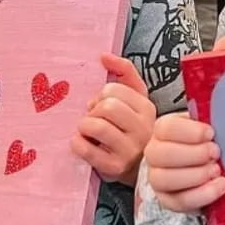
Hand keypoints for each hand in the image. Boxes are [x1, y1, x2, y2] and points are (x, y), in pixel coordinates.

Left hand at [71, 53, 155, 186]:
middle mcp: (142, 129)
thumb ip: (124, 71)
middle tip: (94, 117)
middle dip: (93, 110)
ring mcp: (129, 150)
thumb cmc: (131, 127)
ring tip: (88, 131)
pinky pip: (86, 149)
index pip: (113, 89)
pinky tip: (82, 143)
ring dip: (84, 126)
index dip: (101, 94)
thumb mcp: (135, 98)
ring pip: (96, 126)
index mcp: (147, 108)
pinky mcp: (114, 168)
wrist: (140, 167)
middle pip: (106, 106)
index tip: (103, 103)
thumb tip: (103, 56)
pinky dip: (77, 143)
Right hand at [145, 112, 224, 212]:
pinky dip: (202, 195)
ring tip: (217, 170)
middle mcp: (155, 153)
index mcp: (163, 130)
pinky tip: (218, 186)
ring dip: (196, 176)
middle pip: (163, 154)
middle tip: (216, 153)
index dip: (190, 132)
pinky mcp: (168, 200)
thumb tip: (224, 117)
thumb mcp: (206, 127)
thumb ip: (209, 121)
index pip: (167, 128)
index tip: (211, 133)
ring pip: (166, 179)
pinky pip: (180, 201)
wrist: (205, 166)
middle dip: (194, 154)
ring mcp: (157, 178)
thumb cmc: (205, 143)